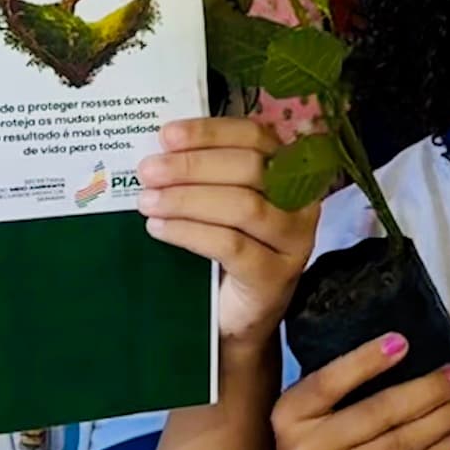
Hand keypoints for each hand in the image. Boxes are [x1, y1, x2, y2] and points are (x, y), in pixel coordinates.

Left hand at [136, 117, 318, 351]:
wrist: (234, 316)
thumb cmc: (223, 251)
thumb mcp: (218, 203)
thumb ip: (204, 173)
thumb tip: (158, 149)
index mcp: (289, 171)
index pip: (255, 137)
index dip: (211, 133)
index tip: (167, 135)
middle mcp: (301, 202)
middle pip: (251, 169)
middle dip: (193, 165)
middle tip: (148, 171)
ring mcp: (294, 241)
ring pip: (243, 206)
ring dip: (188, 199)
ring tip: (148, 201)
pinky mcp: (276, 276)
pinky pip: (232, 246)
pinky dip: (190, 233)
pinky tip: (159, 229)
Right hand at [269, 334, 449, 449]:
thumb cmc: (317, 443)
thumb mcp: (309, 412)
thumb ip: (339, 384)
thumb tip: (405, 347)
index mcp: (290, 413)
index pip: (328, 382)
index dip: (365, 362)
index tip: (403, 342)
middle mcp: (306, 449)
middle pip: (377, 414)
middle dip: (427, 392)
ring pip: (399, 446)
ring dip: (443, 421)